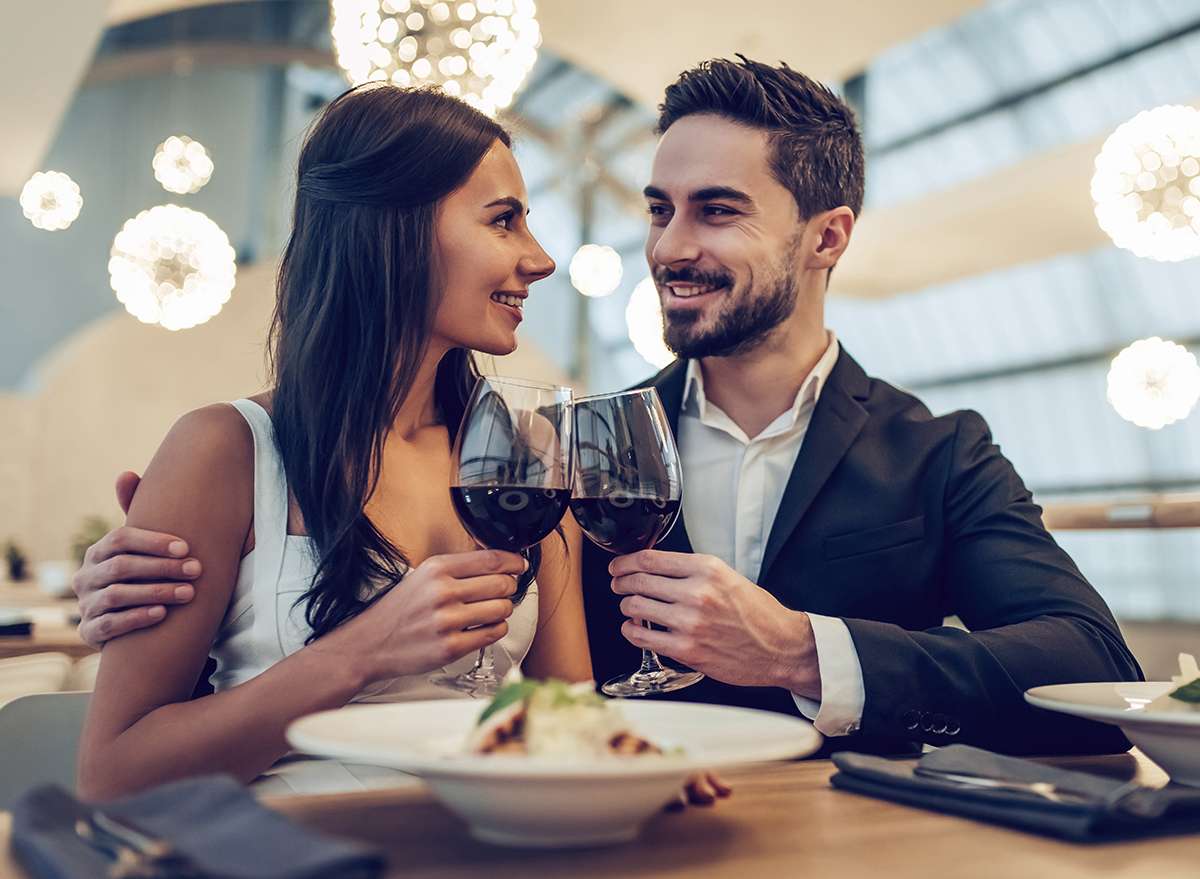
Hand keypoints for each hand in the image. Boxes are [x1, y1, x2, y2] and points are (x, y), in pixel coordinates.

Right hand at [71, 471, 198, 647]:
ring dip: (155, 592)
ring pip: (117, 596)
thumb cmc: (144, 576)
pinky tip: (162, 614)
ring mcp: (86, 605)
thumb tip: (126, 473)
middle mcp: (85, 577)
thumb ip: (138, 513)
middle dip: (162, 568)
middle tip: (197, 570)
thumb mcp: (143, 548)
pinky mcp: (89, 633)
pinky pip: (109, 626)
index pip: (119, 540)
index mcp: (97, 552)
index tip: (186, 547)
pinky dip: (136, 618)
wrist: (133, 625)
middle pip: (121, 567)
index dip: (153, 542)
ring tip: (188, 593)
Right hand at [324, 549, 526, 680]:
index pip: (490, 559)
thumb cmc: (398, 610)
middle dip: (509, 587)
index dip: (513, 562)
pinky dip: (496, 629)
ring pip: (502, 609)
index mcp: (437, 569)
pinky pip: (494, 633)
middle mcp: (443, 593)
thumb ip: (457, 568)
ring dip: (503, 609)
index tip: (520, 565)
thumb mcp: (423, 576)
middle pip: (502, 583)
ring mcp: (448, 621)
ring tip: (491, 610)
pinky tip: (484, 626)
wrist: (370, 643)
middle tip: (503, 591)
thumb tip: (498, 562)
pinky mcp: (452, 647)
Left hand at [609, 551, 821, 698]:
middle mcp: (697, 593)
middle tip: (618, 584)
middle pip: (638, 581)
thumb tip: (657, 568)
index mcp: (707, 569)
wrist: (782, 648)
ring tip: (629, 607)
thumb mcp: (729, 577)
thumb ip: (694, 572)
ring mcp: (690, 622)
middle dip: (621, 582)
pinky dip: (631, 632)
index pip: (650, 558)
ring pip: (635, 607)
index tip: (618, 565)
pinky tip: (634, 629)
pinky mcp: (687, 650)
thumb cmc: (759, 614)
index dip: (626, 562)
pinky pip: (643, 638)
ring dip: (626, 606)